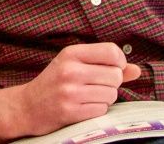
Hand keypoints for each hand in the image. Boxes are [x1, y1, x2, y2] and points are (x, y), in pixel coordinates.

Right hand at [11, 44, 139, 136]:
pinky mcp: (71, 111)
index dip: (119, 62)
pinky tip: (82, 107)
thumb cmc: (54, 83)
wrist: (27, 106)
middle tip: (94, 85)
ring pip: (111, 94)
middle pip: (115, 76)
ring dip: (104, 98)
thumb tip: (136, 70)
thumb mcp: (74, 66)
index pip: (112, 52)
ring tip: (86, 96)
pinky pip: (102, 110)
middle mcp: (70, 70)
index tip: (112, 68)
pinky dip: (96, 110)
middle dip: (111, 84)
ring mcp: (70, 92)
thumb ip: (106, 66)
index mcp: (70, 54)